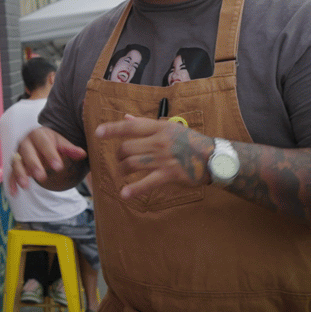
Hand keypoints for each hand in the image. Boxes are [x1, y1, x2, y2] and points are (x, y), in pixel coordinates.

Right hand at [10, 126, 87, 194]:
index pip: (44, 144)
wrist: (38, 140)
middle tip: (41, 177)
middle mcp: (25, 143)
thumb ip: (70, 149)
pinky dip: (11, 183)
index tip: (58, 167)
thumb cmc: (51, 142)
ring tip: (26, 186)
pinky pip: (11, 173)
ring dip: (20, 174)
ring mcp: (18, 154)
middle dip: (34, 165)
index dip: (50, 155)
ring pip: (17, 163)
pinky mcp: (15, 164)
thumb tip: (83, 153)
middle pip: (27, 153)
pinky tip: (14, 193)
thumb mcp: (61, 143)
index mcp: (37, 134)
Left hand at [97, 114, 214, 198]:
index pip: (130, 126)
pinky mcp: (169, 175)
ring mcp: (163, 159)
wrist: (213, 158)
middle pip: (127, 148)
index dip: (112, 129)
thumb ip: (146, 124)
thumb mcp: (170, 128)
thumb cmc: (190, 142)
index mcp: (159, 128)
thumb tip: (126, 117)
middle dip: (119, 156)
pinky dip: (133, 189)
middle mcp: (159, 141)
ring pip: (131, 164)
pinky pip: (146, 183)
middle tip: (120, 161)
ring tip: (122, 173)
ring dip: (122, 170)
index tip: (97, 133)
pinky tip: (124, 194)